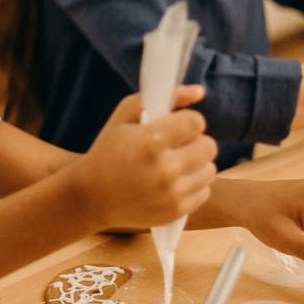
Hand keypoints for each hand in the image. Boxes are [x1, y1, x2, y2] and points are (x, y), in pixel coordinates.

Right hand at [76, 86, 216, 230]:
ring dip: (196, 165)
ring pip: (210, 170)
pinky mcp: (176, 212)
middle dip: (195, 142)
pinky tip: (173, 183)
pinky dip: (193, 185)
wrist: (92, 196)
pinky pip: (204, 191)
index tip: (175, 127)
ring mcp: (172, 194)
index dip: (187, 122)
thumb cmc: (108, 149)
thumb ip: (165, 97)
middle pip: (209, 146)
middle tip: (176, 147)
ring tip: (175, 165)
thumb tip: (200, 91)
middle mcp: (165, 169)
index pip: (196, 122)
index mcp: (151, 141)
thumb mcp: (125, 114)